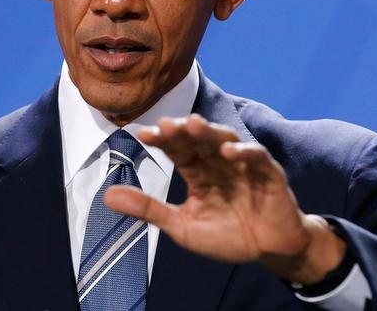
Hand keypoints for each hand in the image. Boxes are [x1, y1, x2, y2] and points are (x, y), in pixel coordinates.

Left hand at [104, 114, 344, 283]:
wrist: (269, 252)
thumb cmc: (226, 235)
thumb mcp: (182, 226)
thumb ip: (149, 209)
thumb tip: (107, 196)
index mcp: (197, 171)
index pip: (176, 149)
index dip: (161, 140)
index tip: (142, 133)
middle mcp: (217, 162)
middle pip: (198, 139)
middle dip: (182, 130)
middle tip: (166, 124)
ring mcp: (243, 165)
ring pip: (225, 139)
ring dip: (209, 132)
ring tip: (193, 124)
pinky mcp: (269, 174)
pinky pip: (257, 157)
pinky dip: (244, 152)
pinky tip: (229, 152)